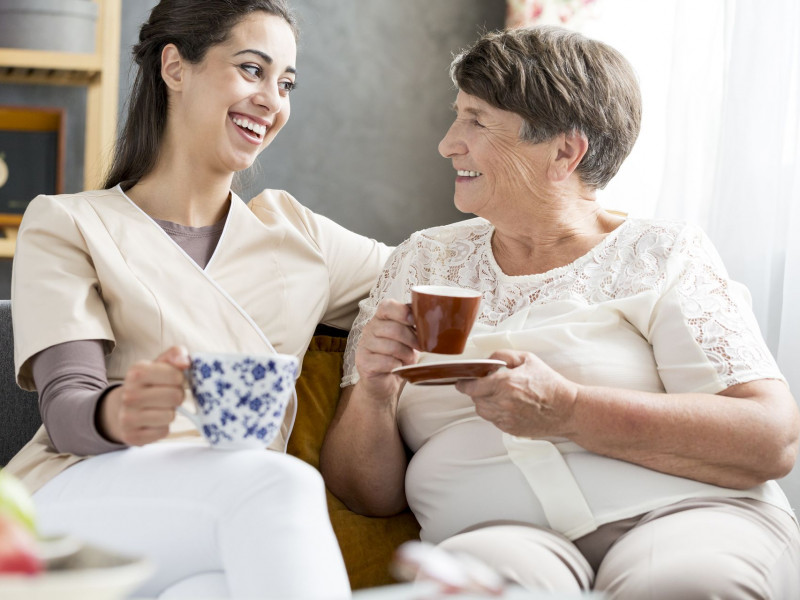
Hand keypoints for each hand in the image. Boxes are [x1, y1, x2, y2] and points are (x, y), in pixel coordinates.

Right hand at [99, 346, 190, 445]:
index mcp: (137, 372)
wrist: (122, 409)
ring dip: (170, 413)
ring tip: (158, 408)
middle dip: (177, 396)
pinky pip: (163, 432)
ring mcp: (127, 416)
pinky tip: (152, 421)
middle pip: (176, 397)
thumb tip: (185, 362)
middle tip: (167, 396)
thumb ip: (175, 355)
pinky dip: (162, 427)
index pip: (177, 376)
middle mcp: (129, 394)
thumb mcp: (160, 364)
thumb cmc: (149, 384)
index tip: (171, 380)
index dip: (179, 379)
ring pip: (170, 416)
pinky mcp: (132, 435)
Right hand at [355, 299, 418, 399]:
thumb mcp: (408, 338)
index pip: (387, 306)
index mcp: (381, 318)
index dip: (403, 312)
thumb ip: (413, 326)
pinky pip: (386, 362)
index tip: (415, 322)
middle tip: (420, 348)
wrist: (385, 382)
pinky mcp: (363, 362)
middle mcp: (369, 329)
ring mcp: (364, 345)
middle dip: (411, 339)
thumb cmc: (399, 357)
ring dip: (406, 355)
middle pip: (393, 328)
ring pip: (391, 346)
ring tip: (409, 360)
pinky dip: (397, 366)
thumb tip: (429, 320)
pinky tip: (398, 368)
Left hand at [455, 349, 578, 437]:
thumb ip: (503, 356)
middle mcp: (502, 402)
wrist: (567, 409)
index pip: (471, 386)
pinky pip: (493, 420)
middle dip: (476, 390)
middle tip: (485, 384)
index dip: (463, 383)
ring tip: (497, 395)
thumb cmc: (549, 383)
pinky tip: (507, 405)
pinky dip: (495, 412)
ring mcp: (506, 418)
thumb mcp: (528, 359)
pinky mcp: (510, 429)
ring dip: (484, 402)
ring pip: (482, 410)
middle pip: (475, 398)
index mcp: (504, 383)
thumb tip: (487, 361)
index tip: (459, 381)